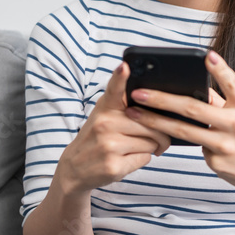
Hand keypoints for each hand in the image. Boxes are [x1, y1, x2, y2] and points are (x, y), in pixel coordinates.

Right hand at [56, 61, 171, 195]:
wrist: (74, 168)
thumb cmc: (96, 138)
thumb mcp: (103, 115)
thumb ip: (122, 103)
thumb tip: (152, 95)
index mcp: (105, 108)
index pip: (114, 89)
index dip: (120, 77)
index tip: (124, 65)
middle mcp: (105, 124)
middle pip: (152, 123)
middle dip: (159, 133)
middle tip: (156, 137)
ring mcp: (109, 145)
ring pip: (152, 141)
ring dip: (152, 146)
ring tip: (137, 147)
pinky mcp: (114, 165)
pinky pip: (146, 158)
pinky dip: (143, 159)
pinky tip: (128, 158)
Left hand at [125, 50, 234, 199]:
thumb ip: (222, 101)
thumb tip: (195, 89)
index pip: (232, 83)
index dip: (220, 69)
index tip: (206, 56)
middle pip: (193, 109)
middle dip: (162, 99)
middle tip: (138, 93)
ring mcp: (226, 145)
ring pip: (183, 131)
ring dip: (154, 121)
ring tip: (133, 113)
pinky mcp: (217, 162)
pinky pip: (194, 149)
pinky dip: (187, 144)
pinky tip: (186, 144)